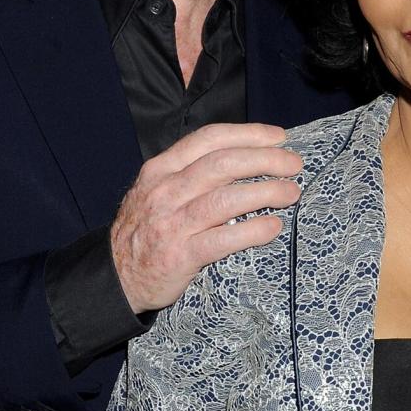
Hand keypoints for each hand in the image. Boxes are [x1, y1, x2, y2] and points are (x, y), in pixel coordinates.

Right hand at [111, 123, 302, 314]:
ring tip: (291, 193)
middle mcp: (165, 192)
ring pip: (225, 199)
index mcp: (161, 169)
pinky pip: (223, 240)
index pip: (209, 139)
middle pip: (223, 164)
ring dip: (266, 192)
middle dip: (265, 160)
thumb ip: (190, 172)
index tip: (278, 138)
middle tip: (293, 165)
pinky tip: (273, 227)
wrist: (116, 276)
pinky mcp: (180, 256)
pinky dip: (252, 231)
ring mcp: (171, 224)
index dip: (248, 134)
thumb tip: (244, 156)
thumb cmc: (147, 228)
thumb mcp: (157, 190)